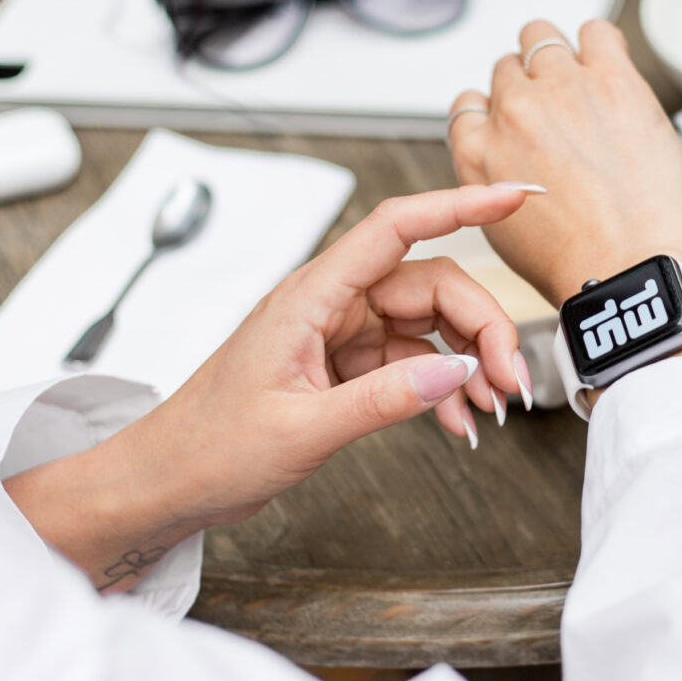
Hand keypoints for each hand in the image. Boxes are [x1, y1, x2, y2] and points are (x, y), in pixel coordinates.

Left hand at [7, 185, 537, 585]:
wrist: (168, 483)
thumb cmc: (210, 448)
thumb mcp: (302, 429)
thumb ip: (383, 399)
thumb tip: (456, 372)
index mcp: (310, 296)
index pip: (397, 228)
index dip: (459, 205)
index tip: (513, 197)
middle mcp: (328, 304)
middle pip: (430, 286)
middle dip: (481, 329)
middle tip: (510, 383)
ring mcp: (338, 334)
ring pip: (427, 325)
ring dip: (467, 363)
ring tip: (491, 408)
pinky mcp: (342, 365)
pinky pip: (410, 362)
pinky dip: (440, 388)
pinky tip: (457, 422)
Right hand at [446, 20, 681, 306]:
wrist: (631, 269)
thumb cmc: (580, 265)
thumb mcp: (505, 233)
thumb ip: (496, 183)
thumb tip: (514, 165)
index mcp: (478, 152)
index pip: (470, 104)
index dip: (497, 112)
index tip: (520, 123)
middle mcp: (512, 112)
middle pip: (508, 70)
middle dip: (532, 87)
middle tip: (563, 113)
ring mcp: (560, 89)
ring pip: (540, 38)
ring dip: (558, 57)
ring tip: (585, 86)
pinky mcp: (611, 78)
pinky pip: (595, 31)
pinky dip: (600, 44)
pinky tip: (611, 68)